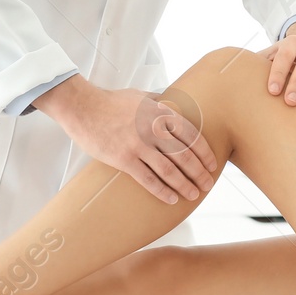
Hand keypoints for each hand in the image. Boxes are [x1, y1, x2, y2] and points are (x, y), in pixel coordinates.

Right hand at [33, 77, 217, 203]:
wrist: (83, 107)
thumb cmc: (111, 101)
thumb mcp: (141, 95)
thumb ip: (160, 101)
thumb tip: (174, 103)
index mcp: (161, 112)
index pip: (192, 136)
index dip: (205, 153)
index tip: (212, 165)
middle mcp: (154, 129)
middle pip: (185, 155)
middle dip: (200, 173)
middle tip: (208, 185)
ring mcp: (139, 145)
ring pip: (170, 170)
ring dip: (185, 185)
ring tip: (193, 194)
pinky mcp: (124, 159)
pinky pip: (148, 179)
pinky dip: (162, 191)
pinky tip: (170, 199)